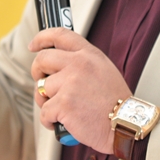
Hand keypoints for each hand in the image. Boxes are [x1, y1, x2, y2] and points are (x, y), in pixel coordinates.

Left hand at [28, 28, 130, 153]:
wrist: (126, 124)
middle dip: (37, 72)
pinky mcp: (64, 103)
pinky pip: (44, 112)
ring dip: (47, 102)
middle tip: (42, 84)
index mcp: (88, 54)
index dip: (42, 38)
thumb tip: (57, 63)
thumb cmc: (115, 102)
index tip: (34, 45)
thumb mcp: (103, 69)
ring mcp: (70, 83)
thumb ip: (82, 61)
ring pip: (41, 88)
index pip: (59, 34)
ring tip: (63, 110)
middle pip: (42, 59)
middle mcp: (78, 64)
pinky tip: (64, 123)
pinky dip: (50, 121)